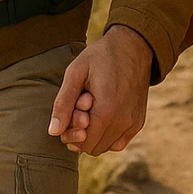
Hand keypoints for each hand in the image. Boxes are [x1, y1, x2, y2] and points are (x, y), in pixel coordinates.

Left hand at [48, 25, 152, 155]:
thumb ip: (63, 103)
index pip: (82, 143)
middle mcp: (123, 121)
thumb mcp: (76, 73)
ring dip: (95, 134)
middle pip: (92, 148)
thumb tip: (54, 131)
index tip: (71, 113)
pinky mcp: (139, 121)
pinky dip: (108, 135)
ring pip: (106, 147)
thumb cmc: (101, 56)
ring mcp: (133, 123)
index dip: (70, 133)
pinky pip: (119, 142)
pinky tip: (102, 116)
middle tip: (80, 110)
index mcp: (106, 111)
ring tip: (93, 109)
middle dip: (81, 134)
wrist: (133, 46)